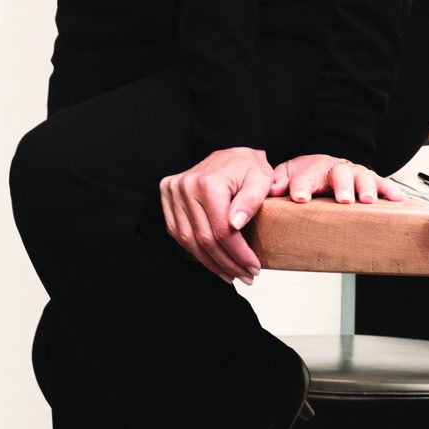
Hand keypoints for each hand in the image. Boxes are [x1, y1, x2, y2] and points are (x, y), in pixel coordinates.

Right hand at [159, 145, 271, 285]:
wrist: (230, 152)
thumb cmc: (247, 167)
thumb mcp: (260, 180)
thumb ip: (251, 201)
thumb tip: (235, 225)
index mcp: (208, 183)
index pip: (222, 230)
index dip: (238, 254)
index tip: (253, 268)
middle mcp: (185, 187)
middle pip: (205, 239)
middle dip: (227, 263)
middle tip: (246, 276)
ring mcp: (173, 193)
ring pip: (189, 241)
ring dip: (210, 263)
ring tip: (230, 275)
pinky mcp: (168, 198)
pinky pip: (179, 233)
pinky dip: (195, 251)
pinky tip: (212, 261)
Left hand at [269, 153, 406, 206]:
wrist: (322, 163)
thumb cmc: (305, 174)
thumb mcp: (287, 174)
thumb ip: (279, 181)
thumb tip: (271, 190)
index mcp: (311, 169)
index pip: (304, 176)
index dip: (301, 186)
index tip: (300, 197)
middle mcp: (335, 169)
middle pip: (339, 174)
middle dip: (342, 187)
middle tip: (343, 199)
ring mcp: (354, 174)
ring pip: (362, 177)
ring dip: (366, 188)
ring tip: (368, 200)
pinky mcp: (370, 180)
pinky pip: (382, 183)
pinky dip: (390, 190)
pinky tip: (396, 199)